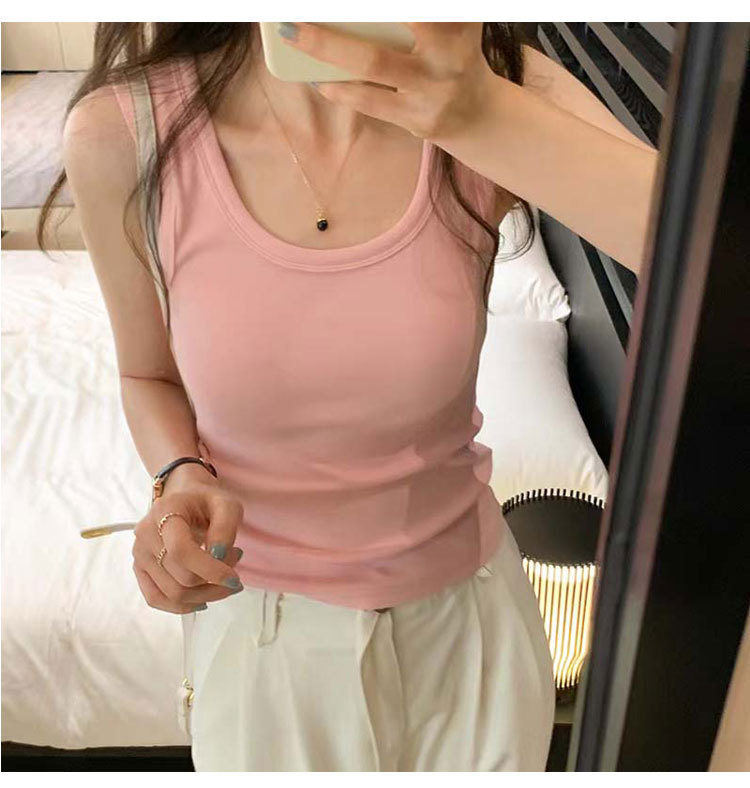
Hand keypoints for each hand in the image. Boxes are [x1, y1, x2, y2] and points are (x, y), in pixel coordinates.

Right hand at [131, 474, 244, 614]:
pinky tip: (204, 597)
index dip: (210, 570)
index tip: (235, 578)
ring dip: (205, 594)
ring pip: (172, 594)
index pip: (181, 551)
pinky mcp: (140, 569)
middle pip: (180, 578)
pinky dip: (183, 606)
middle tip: (235, 561)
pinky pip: (156, 599)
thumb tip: (218, 556)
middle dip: (215, 581)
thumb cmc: (206, 501)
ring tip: (222, 574)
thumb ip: (226, 527)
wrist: (184, 496)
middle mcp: (145, 534)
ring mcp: (139, 554)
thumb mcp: (226, 504)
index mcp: (165, 511)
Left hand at [279, 22, 494, 140]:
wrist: (477, 115)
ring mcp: (434, 89)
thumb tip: (347, 15)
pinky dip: (340, 89)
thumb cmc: (448, 57)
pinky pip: (370, 101)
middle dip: (348, 11)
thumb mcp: (447, 26)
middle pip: (400, 16)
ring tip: (293, 35)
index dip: (389, 3)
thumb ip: (417, 17)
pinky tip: (318, 79)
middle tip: (300, 8)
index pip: (425, 6)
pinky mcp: (419, 119)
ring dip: (326, 47)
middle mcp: (450, 52)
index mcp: (457, 22)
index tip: (352, 1)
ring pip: (373, 62)